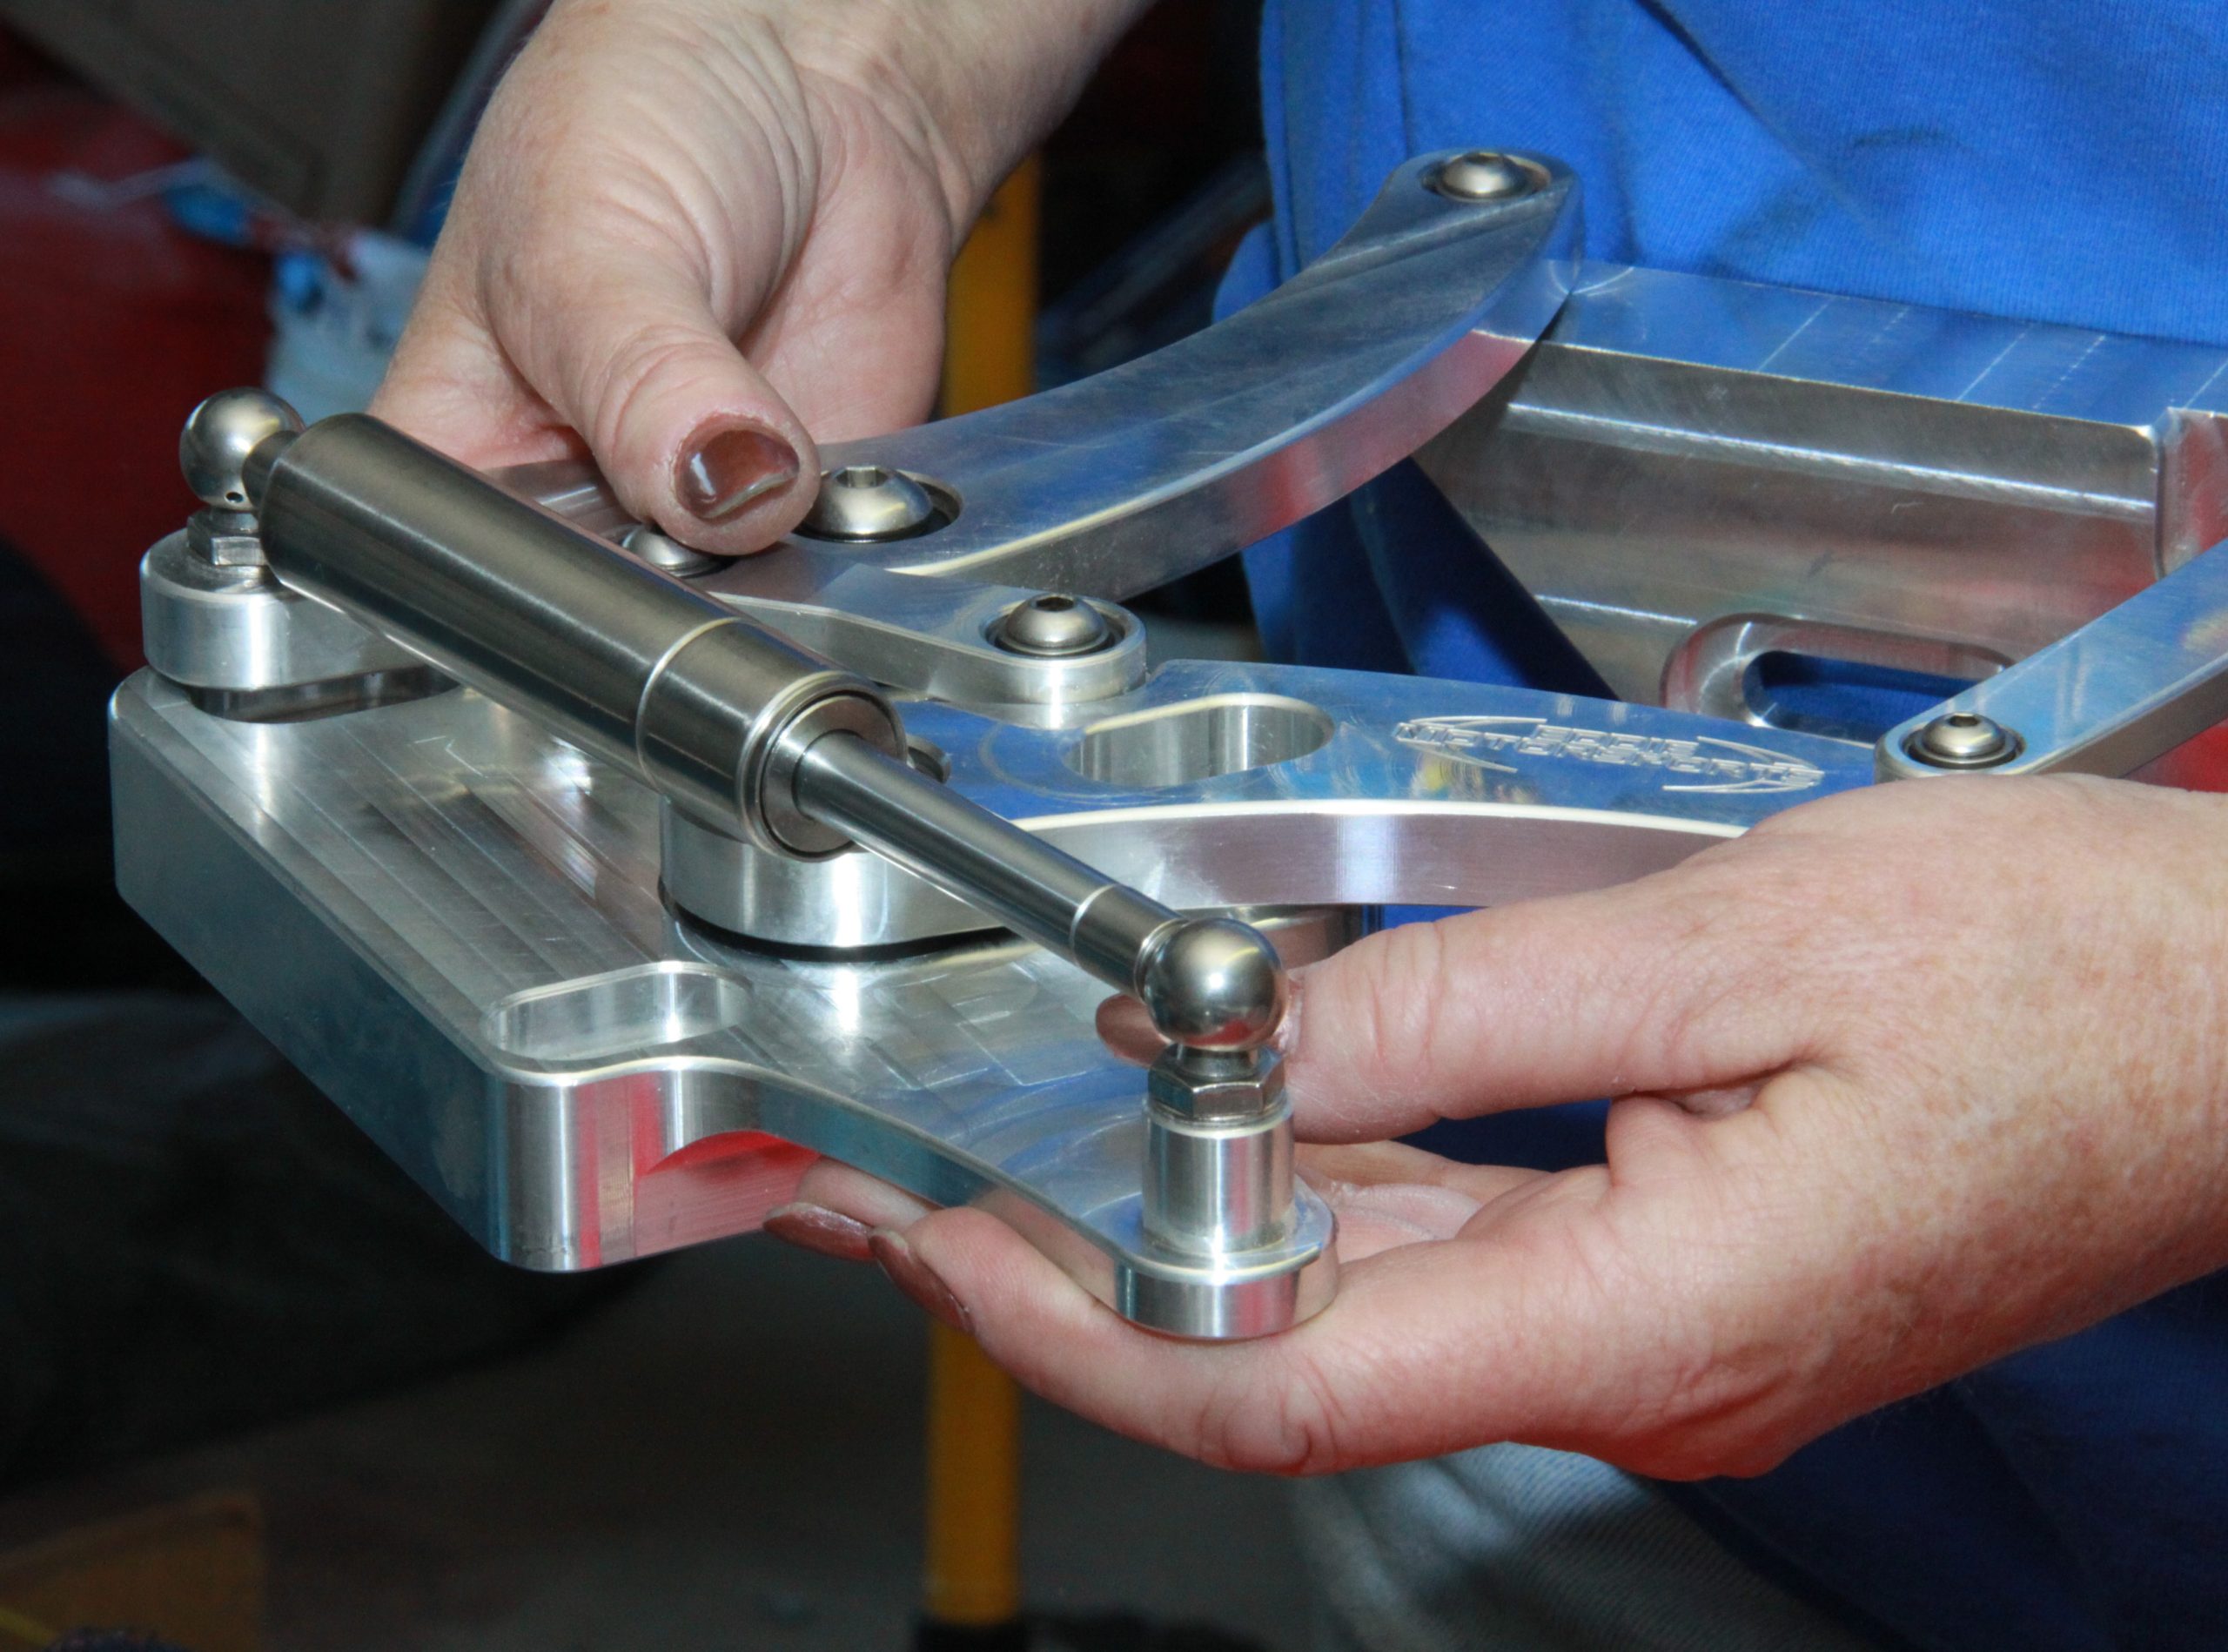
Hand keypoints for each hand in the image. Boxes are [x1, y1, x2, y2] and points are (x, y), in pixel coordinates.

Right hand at [372, 0, 1143, 550]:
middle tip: (702, 507)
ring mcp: (693, 523)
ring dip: (768, 572)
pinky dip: (850, 552)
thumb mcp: (593, 239)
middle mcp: (570, 507)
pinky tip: (842, 486)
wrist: (818, 89)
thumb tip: (718, 489)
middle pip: (598, 627)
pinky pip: (830, 583)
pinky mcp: (803, 522)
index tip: (595, 560)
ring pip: (725, 619)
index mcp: (451, 453)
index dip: (519, 598)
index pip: (449, 585)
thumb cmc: (643, 117)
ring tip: (779, 471)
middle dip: (664, 584)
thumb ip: (643, 381)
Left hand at [778, 774, 2227, 1477]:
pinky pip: (1448, 1242)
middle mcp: (1629, 1362)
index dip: (1081, 1324)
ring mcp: (1646, 1330)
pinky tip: (1228, 1116)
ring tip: (1024, 1146)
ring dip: (1183, 1225)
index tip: (944, 1249)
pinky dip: (1317, 1186)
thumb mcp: (1735, 945)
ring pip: (1357, 1298)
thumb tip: (1249, 1038)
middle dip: (1077, 1270)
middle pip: (1288, 1354)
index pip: (1282, 1380)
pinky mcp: (1667, 1272)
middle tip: (917, 1189)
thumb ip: (1460, 1002)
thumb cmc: (2064, 983)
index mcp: (1642, 1318)